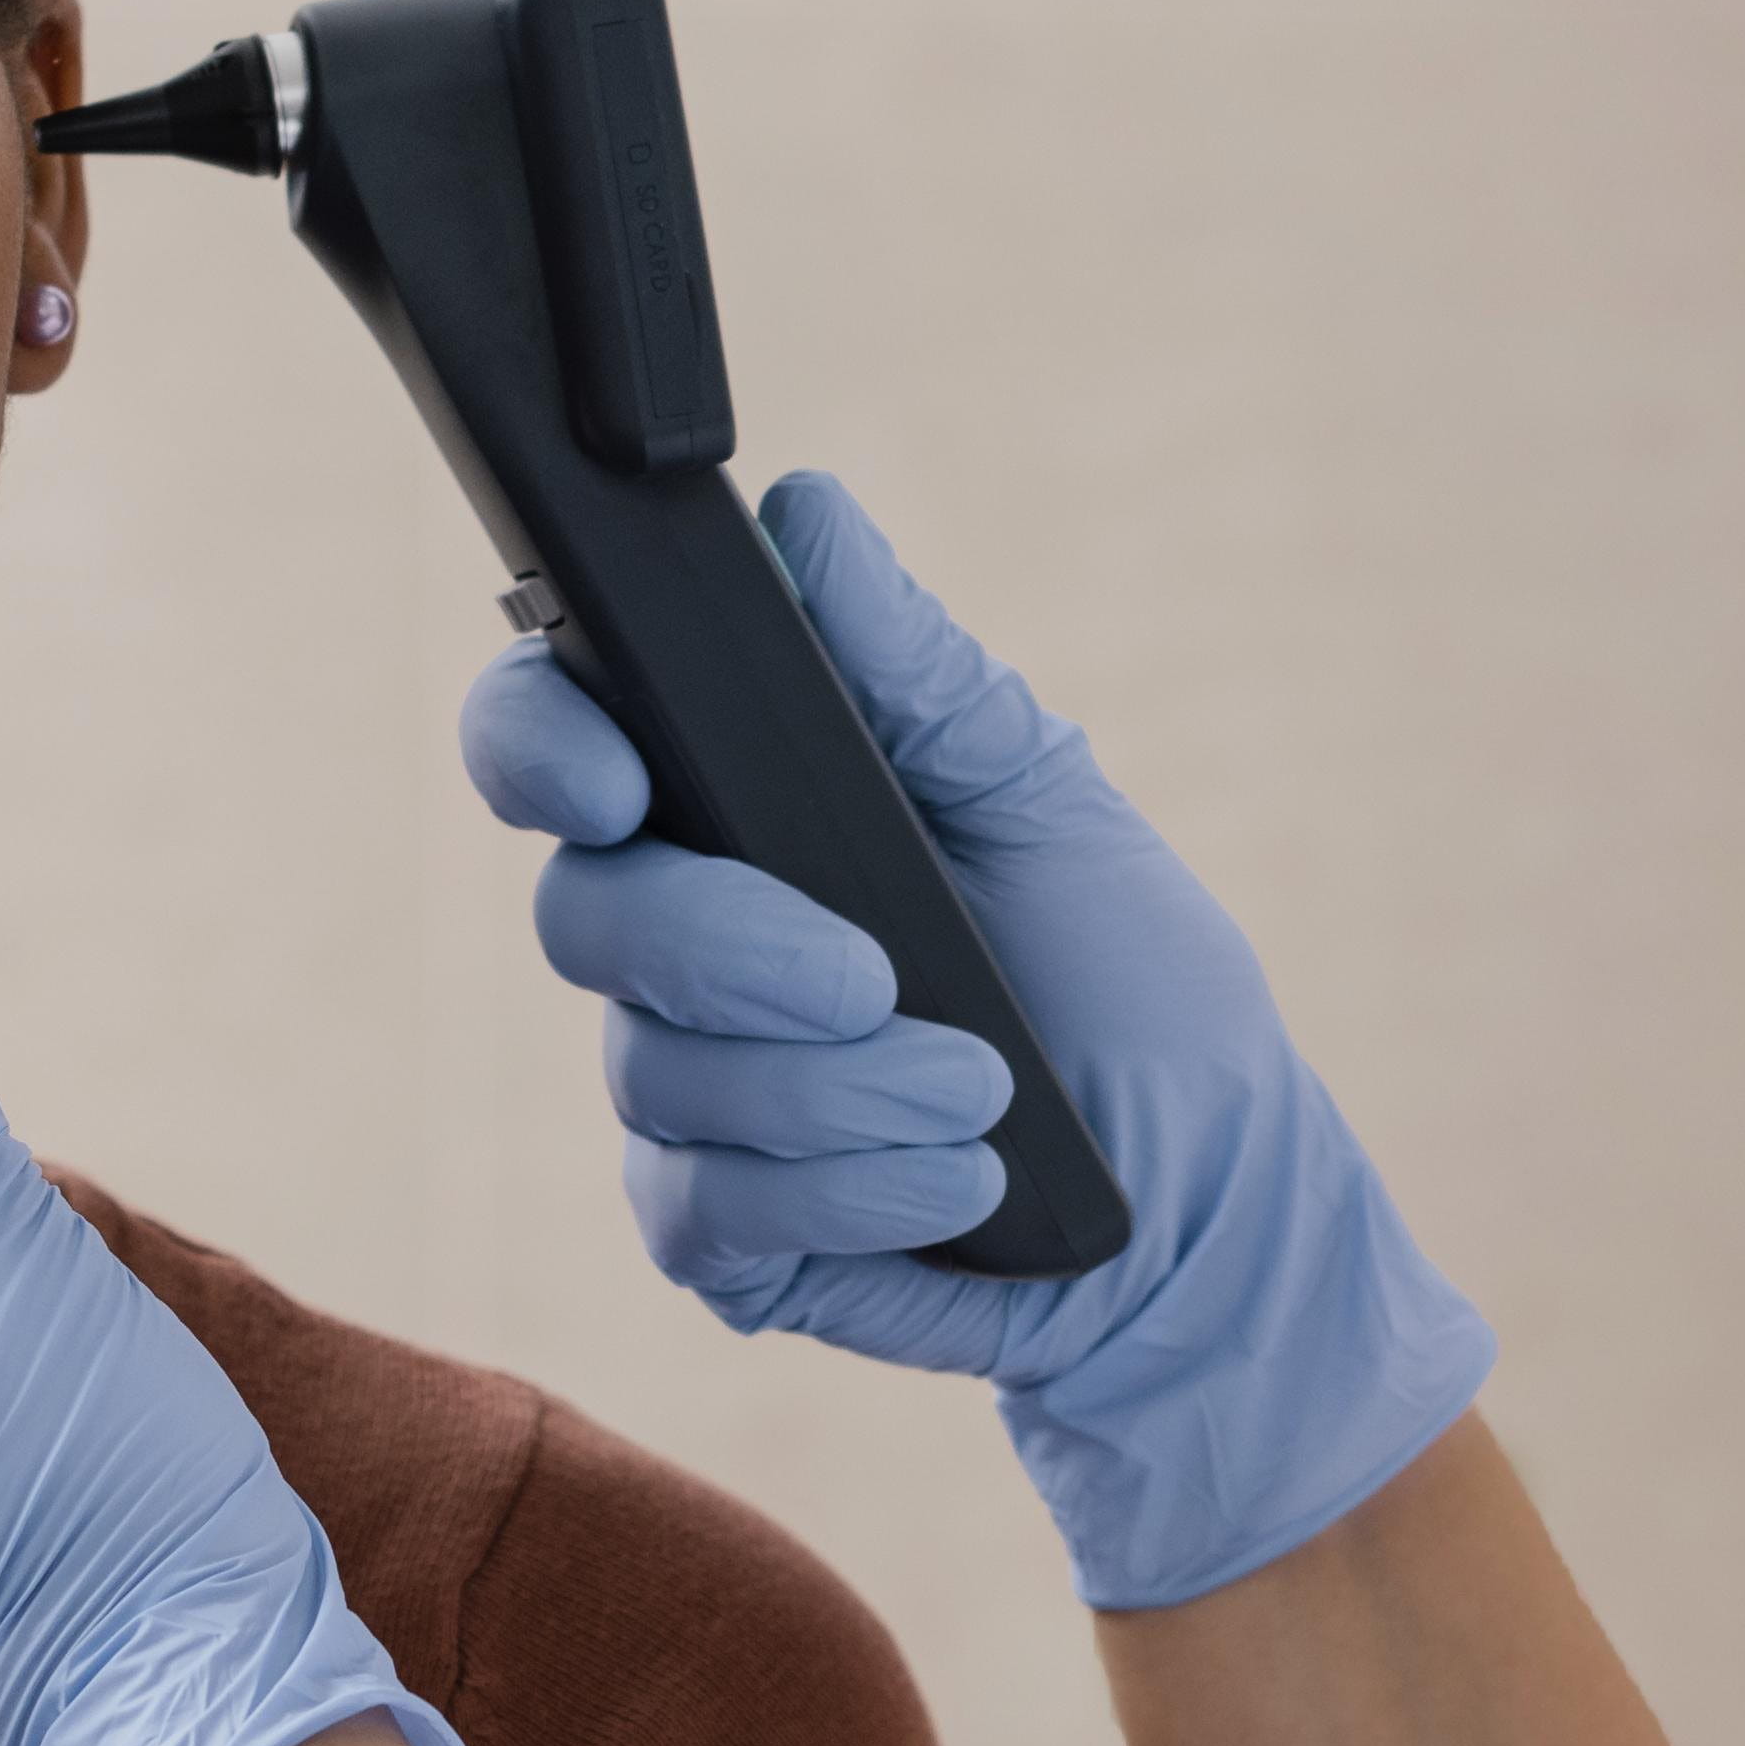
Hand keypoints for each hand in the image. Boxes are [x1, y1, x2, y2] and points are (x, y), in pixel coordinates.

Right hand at [462, 472, 1489, 1608]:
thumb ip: (913, 669)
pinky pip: (702, 1206)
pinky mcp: (717, 1229)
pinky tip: (957, 1183)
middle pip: (586, 914)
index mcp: (728, 800)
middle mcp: (673, 938)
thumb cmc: (1126, 979)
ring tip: (980, 1091)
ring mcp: (682, 1088)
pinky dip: (846, 1191)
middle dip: (733, 949)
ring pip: (658, 1073)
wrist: (1204, 1198)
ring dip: (840, 1090)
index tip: (617, 784)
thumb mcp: (1042, 797)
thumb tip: (807, 516)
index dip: (539, 745)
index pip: (551, 736)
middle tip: (875, 976)